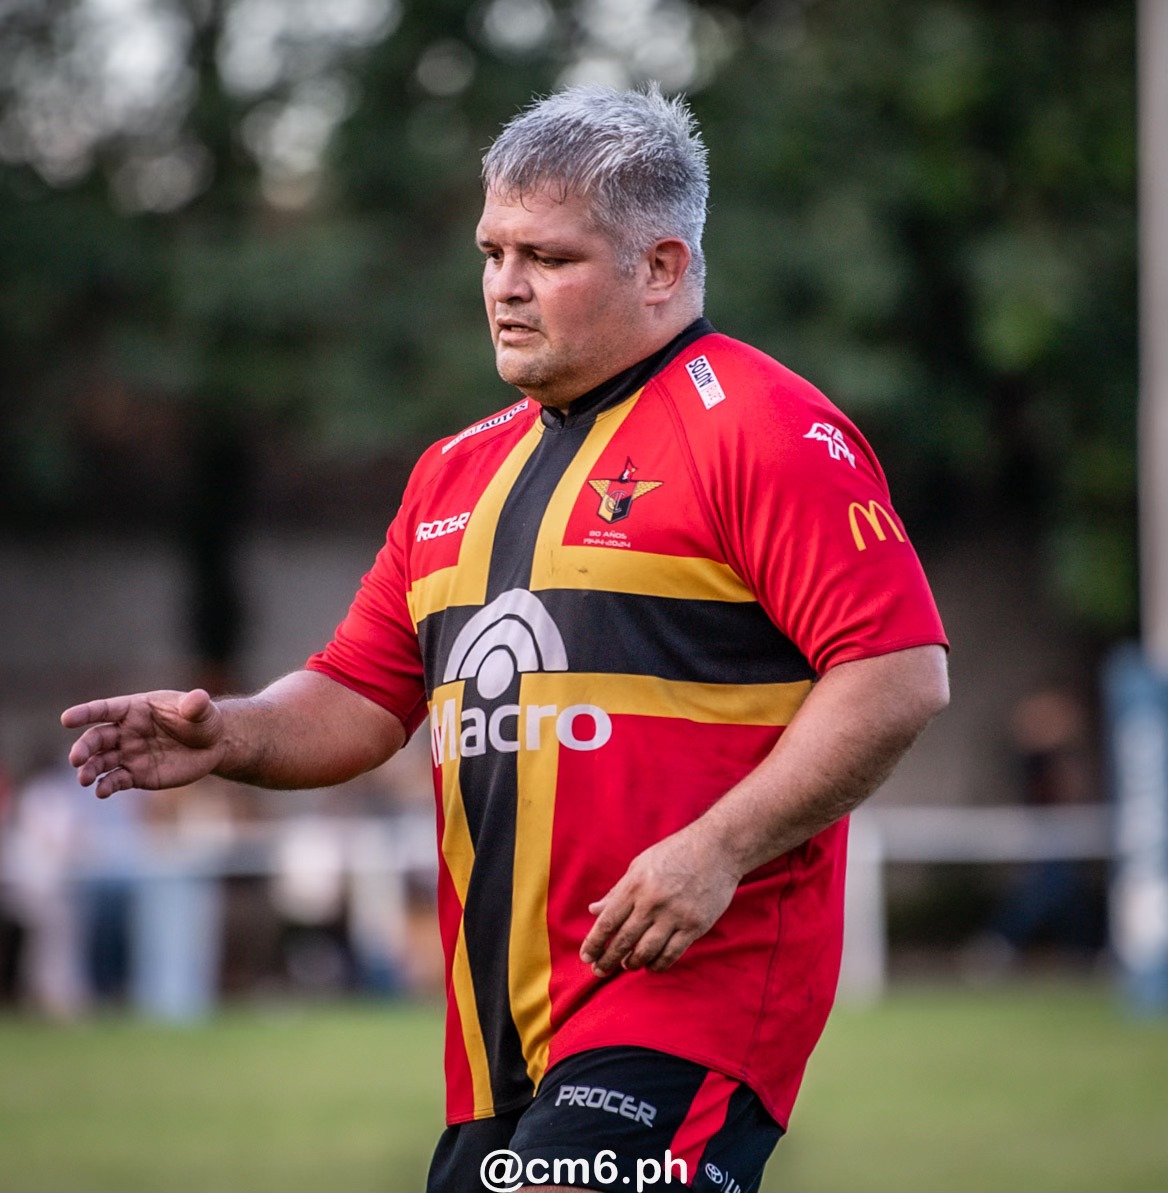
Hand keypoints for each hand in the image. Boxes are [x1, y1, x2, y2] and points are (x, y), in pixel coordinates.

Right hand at [61, 689, 226, 798]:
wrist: (212, 746)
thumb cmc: (202, 720)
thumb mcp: (202, 711)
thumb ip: (196, 705)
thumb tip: (198, 698)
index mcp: (135, 709)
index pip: (105, 709)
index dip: (86, 713)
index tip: (66, 719)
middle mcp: (126, 732)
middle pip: (97, 738)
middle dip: (84, 748)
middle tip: (76, 760)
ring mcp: (129, 754)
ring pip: (101, 761)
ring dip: (90, 769)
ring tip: (84, 779)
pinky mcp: (137, 774)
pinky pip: (117, 780)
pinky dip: (107, 786)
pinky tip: (101, 791)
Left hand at [579, 827, 740, 976]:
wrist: (717, 848)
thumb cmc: (675, 853)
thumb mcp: (640, 865)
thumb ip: (617, 891)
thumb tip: (593, 911)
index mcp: (635, 885)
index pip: (607, 922)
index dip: (594, 943)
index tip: (586, 957)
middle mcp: (652, 902)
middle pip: (623, 941)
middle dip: (607, 961)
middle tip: (599, 971)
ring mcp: (674, 915)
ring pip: (646, 952)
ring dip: (632, 964)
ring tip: (627, 965)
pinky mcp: (695, 925)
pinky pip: (671, 954)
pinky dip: (658, 965)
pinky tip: (651, 965)